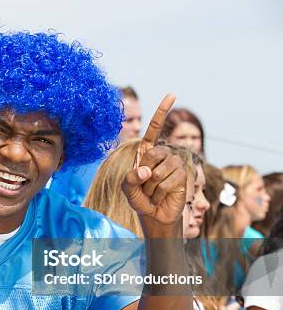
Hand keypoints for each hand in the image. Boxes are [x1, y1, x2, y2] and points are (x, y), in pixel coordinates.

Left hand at [122, 94, 186, 228]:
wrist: (153, 215)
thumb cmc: (139, 199)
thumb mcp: (127, 188)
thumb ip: (130, 179)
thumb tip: (146, 171)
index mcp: (146, 152)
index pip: (154, 129)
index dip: (162, 112)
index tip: (172, 95)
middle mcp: (162, 154)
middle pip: (153, 154)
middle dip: (144, 174)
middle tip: (145, 185)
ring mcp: (174, 163)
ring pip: (159, 171)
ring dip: (151, 186)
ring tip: (153, 192)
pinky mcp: (182, 175)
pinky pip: (168, 181)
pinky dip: (160, 191)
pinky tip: (162, 195)